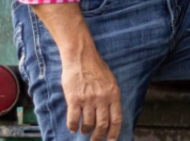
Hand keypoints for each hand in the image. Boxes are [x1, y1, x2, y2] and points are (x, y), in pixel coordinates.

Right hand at [30, 3, 122, 140]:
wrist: (80, 56)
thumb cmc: (95, 67)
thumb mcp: (110, 81)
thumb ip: (110, 96)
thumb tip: (110, 112)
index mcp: (113, 94)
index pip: (116, 119)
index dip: (114, 132)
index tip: (111, 140)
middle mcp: (102, 99)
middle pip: (102, 125)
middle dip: (98, 136)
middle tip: (95, 140)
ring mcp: (88, 100)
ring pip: (88, 124)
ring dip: (85, 130)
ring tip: (84, 131)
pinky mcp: (74, 99)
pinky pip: (73, 119)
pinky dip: (72, 126)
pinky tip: (72, 128)